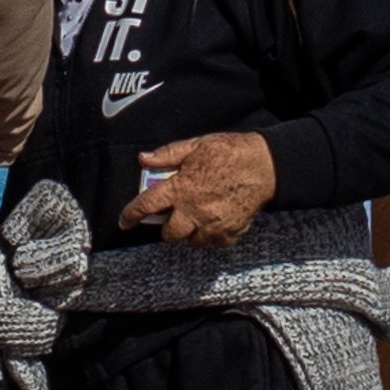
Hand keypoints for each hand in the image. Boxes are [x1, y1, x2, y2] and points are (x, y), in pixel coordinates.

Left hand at [126, 132, 275, 247]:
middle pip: (169, 234)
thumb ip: (167, 155)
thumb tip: (143, 159)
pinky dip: (210, 236)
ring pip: (191, 241)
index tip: (124, 222)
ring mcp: (213, 224)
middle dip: (167, 227)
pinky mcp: (231, 232)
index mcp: (181, 188)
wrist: (265, 165)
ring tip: (195, 217)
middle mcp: (194, 211)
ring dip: (189, 232)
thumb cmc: (229, 152)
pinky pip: (213, 243)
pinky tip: (213, 221)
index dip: (131, 216)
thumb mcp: (195, 146)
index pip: (147, 206)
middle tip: (173, 214)